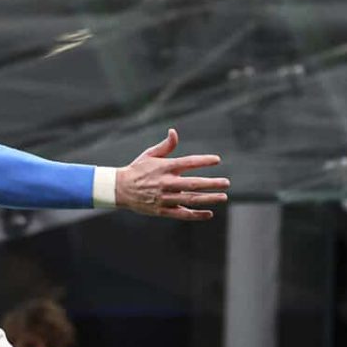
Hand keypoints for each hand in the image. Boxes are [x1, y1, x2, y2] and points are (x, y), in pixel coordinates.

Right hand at [114, 129, 228, 219]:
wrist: (119, 189)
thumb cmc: (137, 169)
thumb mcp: (149, 154)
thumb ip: (165, 146)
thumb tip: (174, 132)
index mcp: (164, 167)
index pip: (188, 162)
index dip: (203, 161)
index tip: (217, 160)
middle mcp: (165, 183)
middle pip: (193, 184)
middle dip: (211, 183)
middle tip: (226, 183)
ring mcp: (164, 198)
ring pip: (190, 200)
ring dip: (208, 199)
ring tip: (223, 197)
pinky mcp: (161, 210)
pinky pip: (181, 214)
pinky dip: (195, 215)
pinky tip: (208, 214)